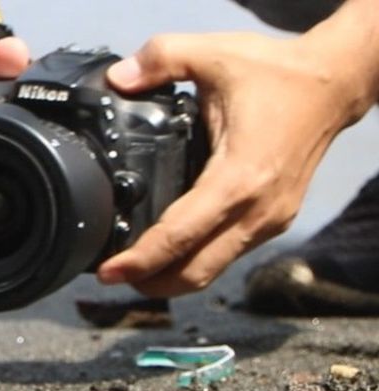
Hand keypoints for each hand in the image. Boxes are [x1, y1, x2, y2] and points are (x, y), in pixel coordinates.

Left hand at [98, 25, 378, 296]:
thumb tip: (119, 77)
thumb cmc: (280, 76)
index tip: (107, 272)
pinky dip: (195, 260)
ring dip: (171, 277)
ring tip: (134, 271)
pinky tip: (171, 250)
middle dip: (149, 283)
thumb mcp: (215, 54)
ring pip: (212, 269)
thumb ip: (162, 58)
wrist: (334, 85)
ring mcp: (269, 221)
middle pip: (195, 273)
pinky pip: (227, 254)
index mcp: (238, 178)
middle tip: (111, 278)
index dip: (140, 261)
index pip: (179, 236)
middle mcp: (256, 210)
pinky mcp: (273, 221)